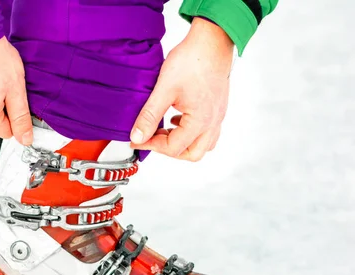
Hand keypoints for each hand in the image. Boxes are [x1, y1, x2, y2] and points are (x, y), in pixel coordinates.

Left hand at [130, 17, 234, 160]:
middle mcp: (213, 122)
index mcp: (200, 121)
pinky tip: (176, 118)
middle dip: (169, 150)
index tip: (137, 139)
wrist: (212, 40)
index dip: (152, 146)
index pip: (174, 148)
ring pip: (202, 144)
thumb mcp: (164, 89)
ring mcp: (218, 115)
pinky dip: (190, 132)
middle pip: (192, 154)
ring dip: (182, 142)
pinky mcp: (217, 107)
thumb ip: (150, 115)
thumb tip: (137, 136)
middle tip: (151, 138)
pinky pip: (206, 131)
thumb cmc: (192, 61)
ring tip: (163, 129)